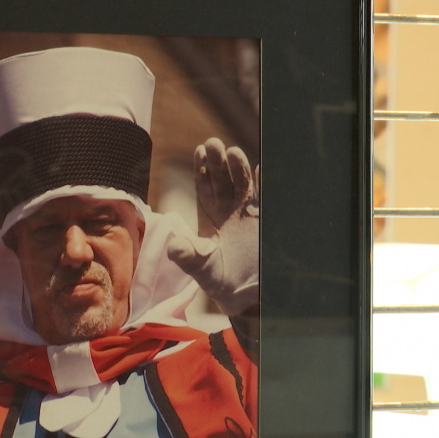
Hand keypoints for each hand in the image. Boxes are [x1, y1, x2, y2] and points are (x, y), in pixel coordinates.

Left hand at [167, 137, 258, 315]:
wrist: (245, 293)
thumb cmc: (218, 279)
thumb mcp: (200, 268)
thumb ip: (187, 256)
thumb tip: (174, 248)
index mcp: (208, 215)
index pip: (204, 185)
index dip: (202, 169)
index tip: (200, 151)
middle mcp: (226, 209)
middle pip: (222, 178)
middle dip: (217, 162)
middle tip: (213, 144)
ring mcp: (246, 212)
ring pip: (242, 183)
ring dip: (238, 168)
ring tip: (233, 153)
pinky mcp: (263, 219)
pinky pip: (264, 197)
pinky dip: (265, 183)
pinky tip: (263, 169)